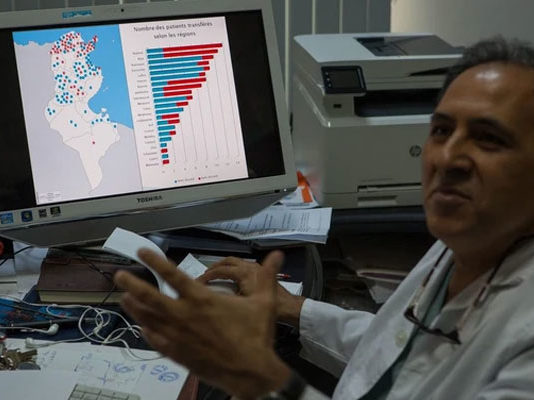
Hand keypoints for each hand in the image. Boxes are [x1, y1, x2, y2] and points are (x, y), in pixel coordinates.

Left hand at [114, 249, 290, 399]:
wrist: (251, 373)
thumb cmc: (255, 336)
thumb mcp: (263, 302)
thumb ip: (266, 276)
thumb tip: (277, 255)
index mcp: (203, 300)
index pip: (174, 275)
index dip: (156, 261)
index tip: (143, 251)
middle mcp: (185, 316)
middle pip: (151, 297)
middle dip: (133, 284)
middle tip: (120, 275)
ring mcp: (179, 336)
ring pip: (149, 319)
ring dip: (134, 307)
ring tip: (123, 298)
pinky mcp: (178, 354)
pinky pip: (156, 341)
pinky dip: (147, 331)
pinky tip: (141, 327)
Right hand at [198, 253, 304, 326]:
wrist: (290, 309)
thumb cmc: (272, 309)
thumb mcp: (246, 306)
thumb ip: (228, 298)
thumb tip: (211, 295)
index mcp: (245, 273)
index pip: (221, 270)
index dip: (207, 276)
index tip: (198, 283)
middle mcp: (251, 267)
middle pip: (227, 261)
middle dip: (214, 267)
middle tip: (204, 276)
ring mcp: (256, 269)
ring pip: (235, 262)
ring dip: (223, 266)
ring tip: (214, 275)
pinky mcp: (260, 274)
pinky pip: (242, 266)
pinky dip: (232, 269)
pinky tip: (229, 279)